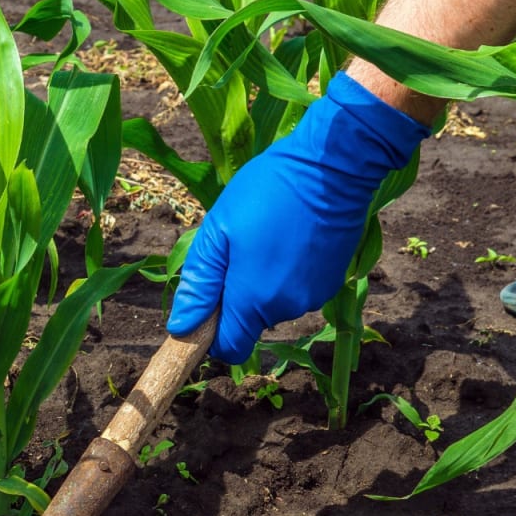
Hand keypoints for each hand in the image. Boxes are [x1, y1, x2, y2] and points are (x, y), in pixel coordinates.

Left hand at [166, 71, 431, 362]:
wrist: (333, 167)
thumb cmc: (267, 191)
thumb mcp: (219, 230)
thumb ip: (200, 284)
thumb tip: (182, 328)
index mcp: (252, 300)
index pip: (229, 348)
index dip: (212, 335)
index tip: (208, 303)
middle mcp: (286, 308)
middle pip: (250, 322)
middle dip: (237, 296)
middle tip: (237, 247)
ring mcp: (313, 297)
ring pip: (275, 304)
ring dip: (264, 281)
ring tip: (266, 234)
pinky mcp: (331, 282)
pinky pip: (298, 289)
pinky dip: (289, 272)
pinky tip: (290, 236)